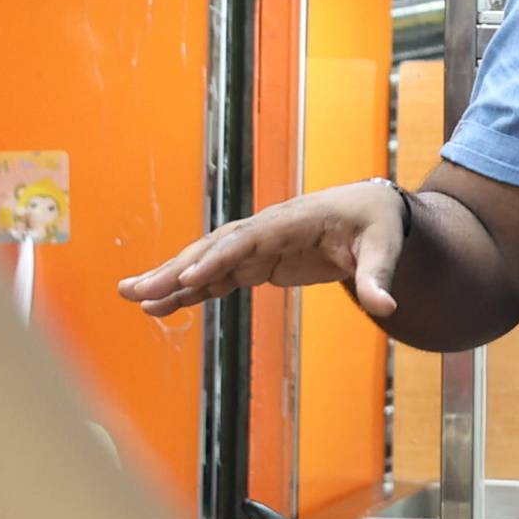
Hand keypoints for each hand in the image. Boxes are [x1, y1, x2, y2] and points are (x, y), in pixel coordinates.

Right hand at [120, 179, 413, 320]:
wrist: (372, 210)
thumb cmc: (378, 223)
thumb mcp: (386, 246)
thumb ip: (379, 276)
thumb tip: (386, 307)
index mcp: (294, 220)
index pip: (249, 240)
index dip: (219, 258)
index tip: (189, 279)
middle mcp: (267, 230)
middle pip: (214, 248)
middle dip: (175, 269)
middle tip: (135, 290)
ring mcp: (258, 245)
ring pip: (207, 261)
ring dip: (171, 279)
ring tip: (132, 297)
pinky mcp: (258, 262)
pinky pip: (217, 277)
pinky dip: (190, 291)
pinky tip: (161, 306)